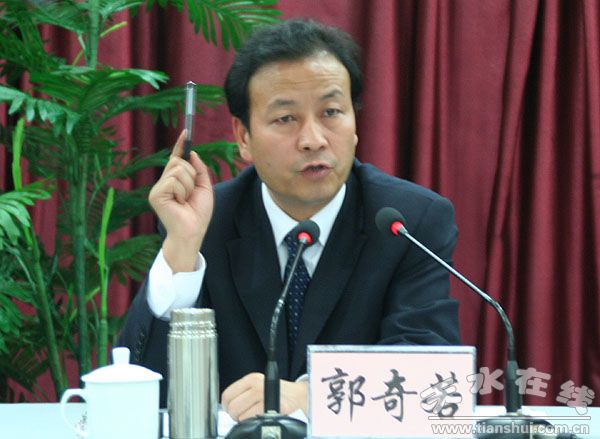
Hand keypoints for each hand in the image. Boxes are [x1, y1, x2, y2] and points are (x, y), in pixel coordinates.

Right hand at [148, 130, 213, 271]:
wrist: (192, 231)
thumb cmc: (198, 213)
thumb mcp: (204, 188)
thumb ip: (199, 170)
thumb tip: (192, 153)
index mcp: (175, 180)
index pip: (177, 158)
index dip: (181, 145)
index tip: (185, 131)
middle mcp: (164, 182)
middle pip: (179, 162)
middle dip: (191, 175)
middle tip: (191, 194)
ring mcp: (158, 188)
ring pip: (178, 170)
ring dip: (188, 186)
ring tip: (185, 200)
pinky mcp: (156, 194)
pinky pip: (174, 180)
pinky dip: (183, 191)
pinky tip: (180, 203)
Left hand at [221, 372, 307, 420]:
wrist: (300, 398)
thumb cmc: (279, 395)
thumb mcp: (260, 386)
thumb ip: (244, 393)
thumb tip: (227, 406)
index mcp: (252, 379)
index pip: (227, 394)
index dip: (226, 406)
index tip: (232, 410)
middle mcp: (257, 385)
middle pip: (232, 407)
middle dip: (235, 416)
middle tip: (244, 416)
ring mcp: (264, 396)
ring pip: (239, 415)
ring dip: (244, 421)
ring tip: (254, 417)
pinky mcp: (271, 407)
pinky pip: (251, 420)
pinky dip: (252, 424)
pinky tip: (261, 419)